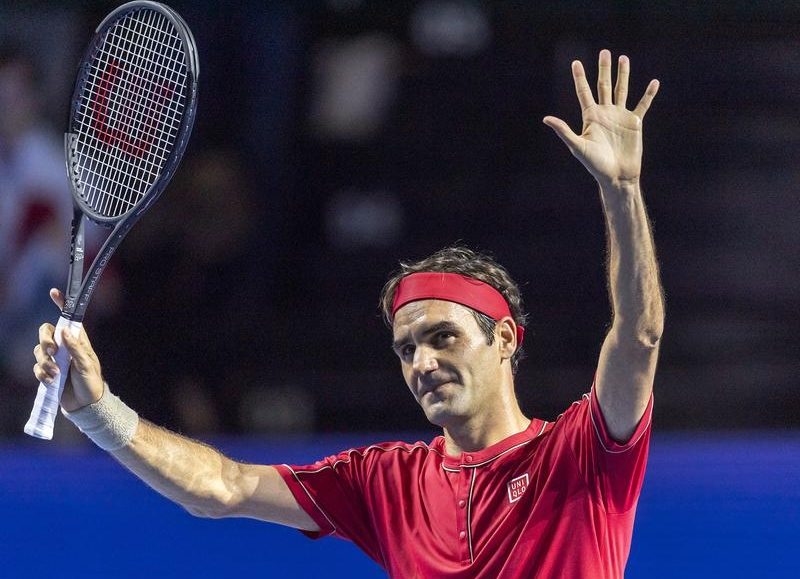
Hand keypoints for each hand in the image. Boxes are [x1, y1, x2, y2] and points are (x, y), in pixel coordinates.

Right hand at [33, 288, 103, 411]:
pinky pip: (37, 367)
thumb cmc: (91, 382)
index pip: (68, 319)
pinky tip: (52, 381)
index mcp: (78, 340)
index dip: (62, 304)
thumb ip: (75, 348)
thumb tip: (64, 331)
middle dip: (44, 340)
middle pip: (45, 332)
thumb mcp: (87, 364)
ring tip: (56, 374)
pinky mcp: (47, 372)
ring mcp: (54, 359)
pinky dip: (42, 374)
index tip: (54, 292)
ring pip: (38, 351)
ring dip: (45, 362)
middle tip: (52, 352)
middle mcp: (64, 347)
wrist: (85, 404)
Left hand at [543, 49, 658, 187]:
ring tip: (623, 58)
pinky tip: (653, 82)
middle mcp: (605, 113)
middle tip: (604, 52)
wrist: (616, 175)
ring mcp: (620, 116)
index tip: (576, 62)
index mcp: (590, 117)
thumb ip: (564, 131)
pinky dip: (648, 94)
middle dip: (604, 69)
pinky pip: (642, 105)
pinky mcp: (634, 123)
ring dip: (623, 75)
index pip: (583, 92)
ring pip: (621, 90)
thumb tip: (546, 119)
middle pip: (603, 86)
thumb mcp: (578, 146)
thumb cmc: (595, 164)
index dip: (579, 77)